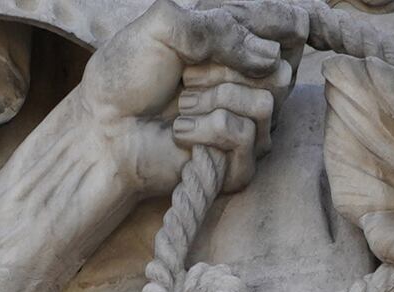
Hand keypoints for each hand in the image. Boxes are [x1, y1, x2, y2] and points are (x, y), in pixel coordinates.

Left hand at [82, 0, 288, 199]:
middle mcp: (253, 84)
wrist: (103, 129)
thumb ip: (214, 24)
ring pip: (267, 101)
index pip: (290, 26)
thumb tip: (268, 54)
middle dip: (225, 65)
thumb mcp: (163, 26)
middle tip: (187, 75)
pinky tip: (180, 132)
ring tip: (182, 105)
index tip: (271, 35)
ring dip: (214, 98)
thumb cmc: (128, 77)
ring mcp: (250, 126)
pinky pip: (243, 133)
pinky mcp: (240, 164)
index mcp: (241, 44)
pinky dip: (204, 129)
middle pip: (280, 65)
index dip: (289, 24)